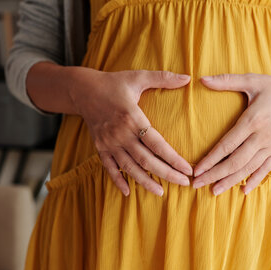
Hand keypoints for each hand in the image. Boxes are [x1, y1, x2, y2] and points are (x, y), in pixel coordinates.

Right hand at [72, 67, 193, 196]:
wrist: (82, 90)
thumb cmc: (114, 83)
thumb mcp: (138, 76)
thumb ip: (163, 77)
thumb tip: (188, 77)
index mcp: (132, 117)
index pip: (157, 144)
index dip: (174, 159)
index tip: (188, 169)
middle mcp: (120, 134)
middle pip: (146, 161)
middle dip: (166, 174)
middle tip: (184, 184)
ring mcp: (109, 143)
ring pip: (130, 168)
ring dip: (146, 182)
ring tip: (161, 192)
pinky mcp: (100, 148)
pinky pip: (109, 168)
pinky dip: (118, 181)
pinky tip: (128, 192)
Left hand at [191, 72, 270, 195]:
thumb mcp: (253, 80)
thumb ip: (226, 80)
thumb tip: (202, 79)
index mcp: (253, 120)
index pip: (227, 145)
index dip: (210, 159)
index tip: (197, 169)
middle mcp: (262, 137)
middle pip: (235, 161)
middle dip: (215, 175)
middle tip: (197, 184)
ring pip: (248, 168)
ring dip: (230, 181)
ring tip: (214, 191)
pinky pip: (266, 169)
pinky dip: (255, 181)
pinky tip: (243, 191)